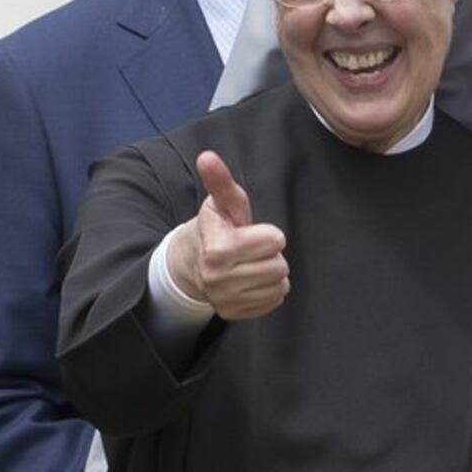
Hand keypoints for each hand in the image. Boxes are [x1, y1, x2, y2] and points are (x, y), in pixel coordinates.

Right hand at [163, 152, 288, 321]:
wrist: (191, 263)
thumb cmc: (215, 228)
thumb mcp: (221, 203)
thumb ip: (220, 180)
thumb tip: (207, 156)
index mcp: (218, 249)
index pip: (275, 241)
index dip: (267, 233)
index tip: (249, 231)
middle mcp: (218, 279)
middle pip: (279, 265)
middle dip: (269, 254)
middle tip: (250, 249)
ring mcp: (225, 300)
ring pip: (280, 286)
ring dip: (271, 273)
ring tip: (250, 263)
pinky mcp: (233, 314)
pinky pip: (274, 302)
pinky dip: (267, 290)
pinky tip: (250, 280)